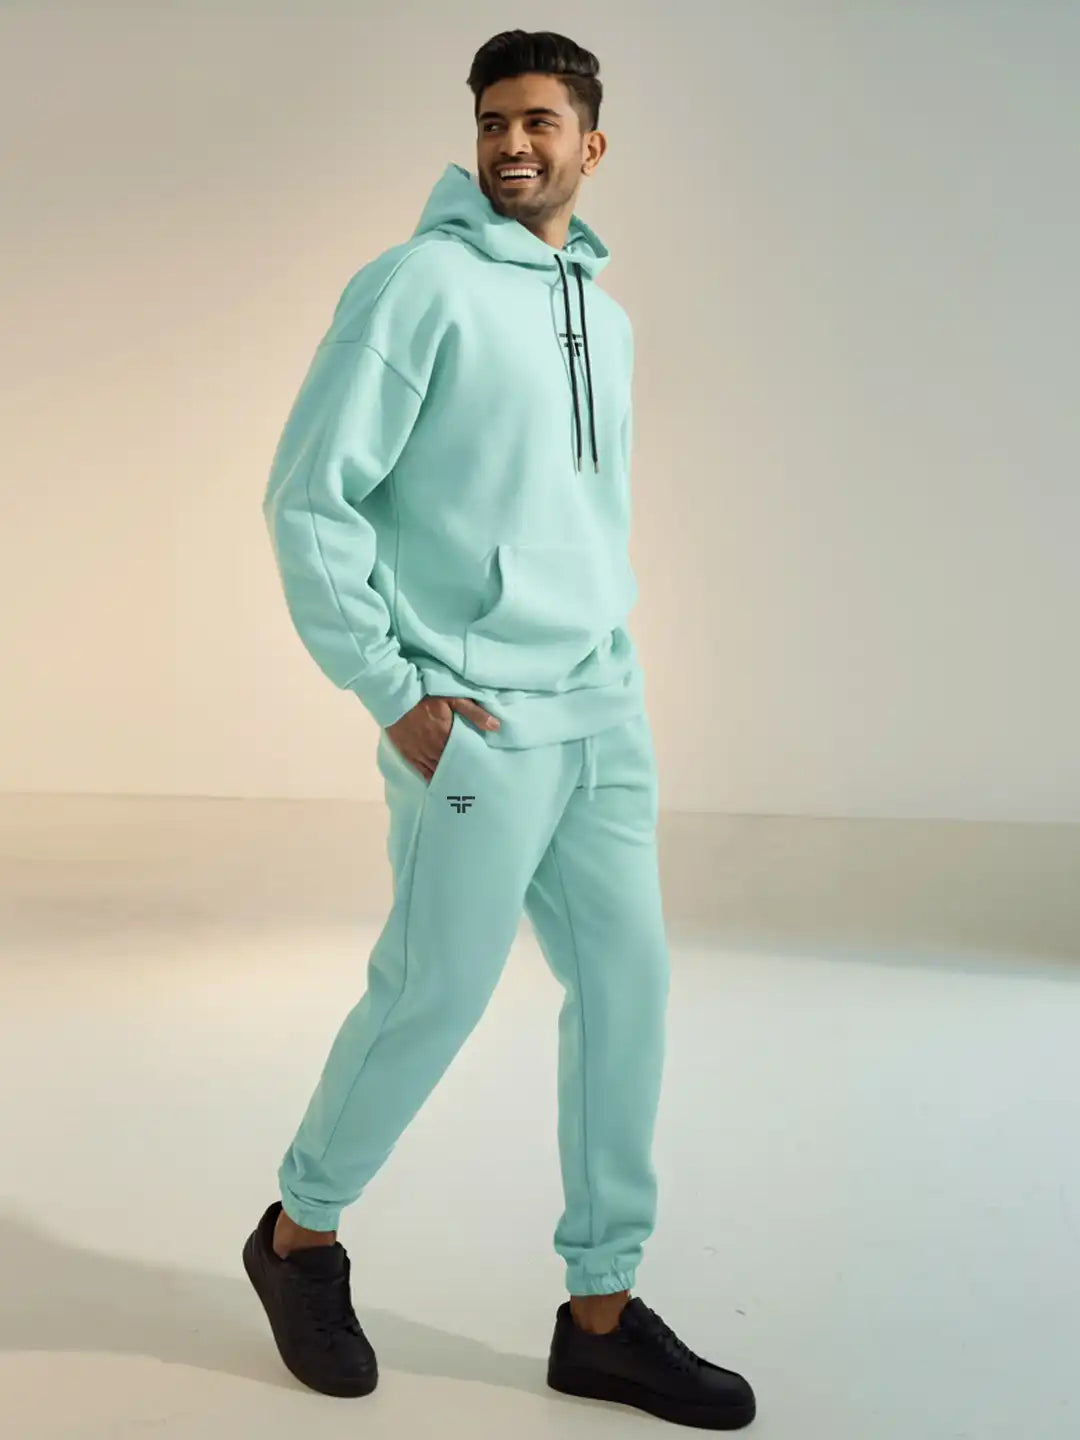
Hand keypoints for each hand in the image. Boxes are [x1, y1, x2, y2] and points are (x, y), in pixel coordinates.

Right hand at [385, 696, 499, 782]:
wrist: (396, 696)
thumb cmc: (426, 695)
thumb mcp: (453, 698)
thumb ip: (474, 713)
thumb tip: (496, 726)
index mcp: (447, 735)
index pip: (464, 755)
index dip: (473, 765)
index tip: (483, 773)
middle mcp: (434, 748)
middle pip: (451, 765)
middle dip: (461, 774)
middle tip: (474, 787)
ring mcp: (420, 752)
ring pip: (436, 770)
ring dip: (447, 779)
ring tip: (459, 790)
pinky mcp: (408, 753)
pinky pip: (420, 770)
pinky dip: (429, 778)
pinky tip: (437, 785)